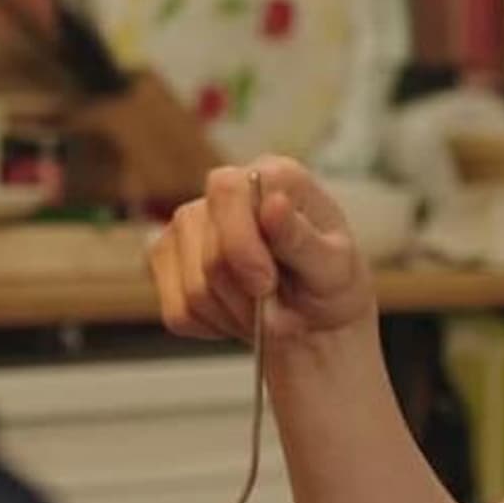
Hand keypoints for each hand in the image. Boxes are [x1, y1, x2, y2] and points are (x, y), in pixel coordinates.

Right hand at [149, 156, 376, 341]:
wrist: (317, 317)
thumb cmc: (332, 283)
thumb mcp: (334, 266)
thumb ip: (302, 238)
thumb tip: (273, 203)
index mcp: (274, 176)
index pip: (227, 191)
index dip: (240, 243)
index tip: (266, 283)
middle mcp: (227, 191)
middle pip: (205, 247)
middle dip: (243, 291)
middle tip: (276, 304)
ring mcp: (191, 224)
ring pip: (192, 286)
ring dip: (232, 313)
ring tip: (264, 310)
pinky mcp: (169, 260)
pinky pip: (177, 310)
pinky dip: (212, 326)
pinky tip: (239, 315)